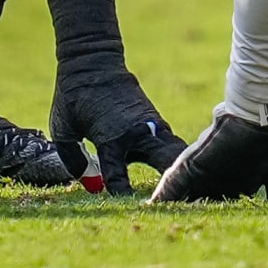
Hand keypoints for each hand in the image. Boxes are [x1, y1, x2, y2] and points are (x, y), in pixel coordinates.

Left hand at [45, 0, 185, 194]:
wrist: (94, 58)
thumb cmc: (74, 93)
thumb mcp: (63, 124)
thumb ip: (70, 156)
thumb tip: (86, 183)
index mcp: (111, 137)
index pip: (117, 176)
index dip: (123, 194)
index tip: (136, 209)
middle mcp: (137, 134)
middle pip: (167, 164)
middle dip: (179, 185)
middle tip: (190, 204)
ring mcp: (152, 127)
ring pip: (178, 155)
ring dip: (188, 173)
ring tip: (205, 195)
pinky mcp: (158, 122)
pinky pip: (175, 146)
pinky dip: (184, 161)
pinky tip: (196, 177)